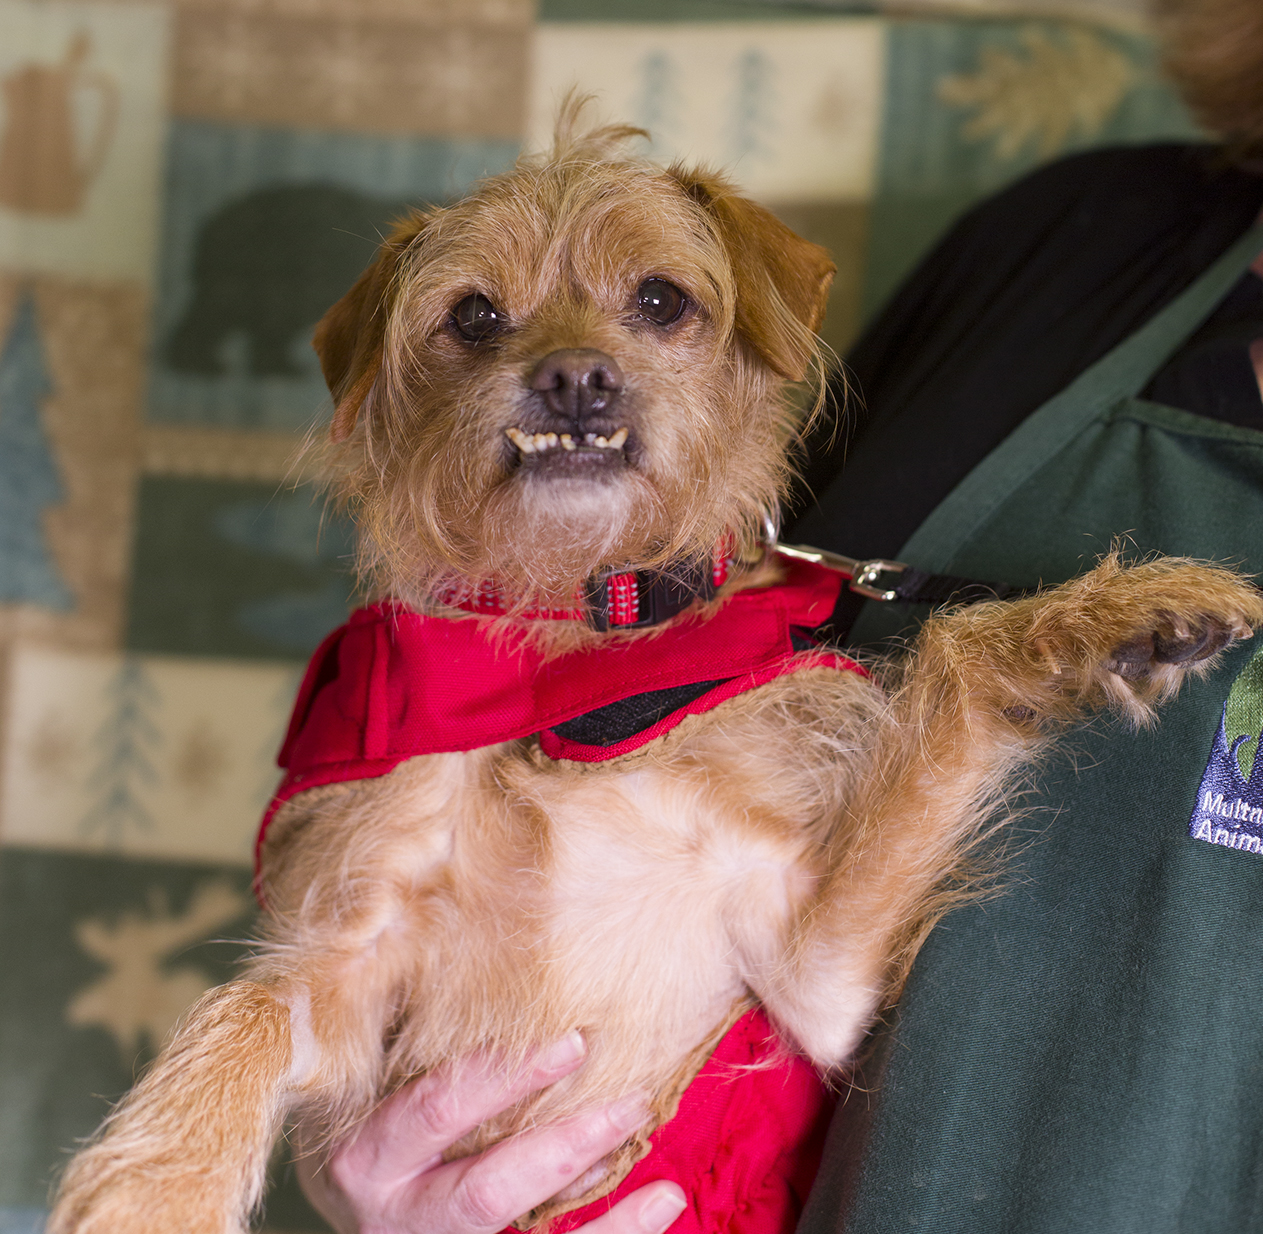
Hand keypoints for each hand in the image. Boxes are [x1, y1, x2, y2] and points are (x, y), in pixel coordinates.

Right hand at [294, 1033, 686, 1233]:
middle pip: (489, 1186)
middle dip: (562, 1142)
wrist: (350, 1212)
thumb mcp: (363, 1076)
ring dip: (596, 1199)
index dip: (507, 1077)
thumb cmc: (365, 1118)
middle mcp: (400, 1212)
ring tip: (651, 1148)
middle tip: (629, 1096)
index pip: (441, 1112)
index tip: (573, 1041)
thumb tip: (451, 930)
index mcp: (369, 1154)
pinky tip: (663, 1199)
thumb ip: (398, 1026)